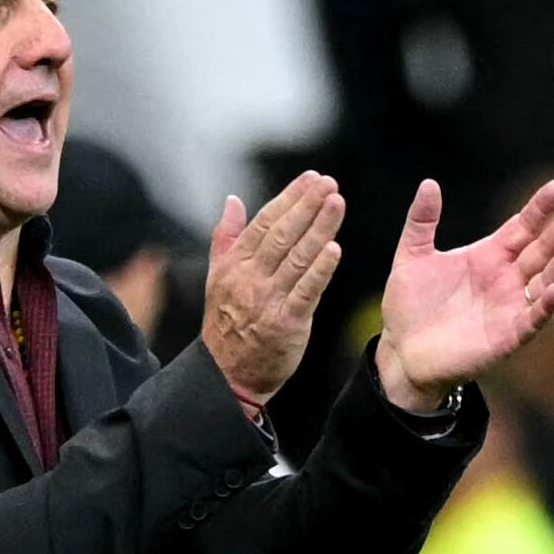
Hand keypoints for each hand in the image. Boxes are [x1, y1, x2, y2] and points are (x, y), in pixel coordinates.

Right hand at [201, 172, 346, 404]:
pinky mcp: (286, 323)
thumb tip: (233, 201)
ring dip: (319, 229)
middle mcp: (250, 278)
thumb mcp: (216, 277)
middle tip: (329, 184)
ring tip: (337, 204)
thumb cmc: (226, 324)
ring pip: (297, 258)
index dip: (289, 198)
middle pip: (282, 235)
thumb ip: (226, 237)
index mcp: (234, 264)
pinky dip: (320, 270)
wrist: (226, 374)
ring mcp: (268, 300)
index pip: (264, 223)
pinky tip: (334, 250)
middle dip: (308, 206)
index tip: (311, 179)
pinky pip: (306, 292)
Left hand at [374, 178, 553, 410]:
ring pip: (545, 281)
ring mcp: (509, 307)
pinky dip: (545, 306)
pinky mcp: (506, 337)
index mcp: (488, 256)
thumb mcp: (411, 258)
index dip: (540, 208)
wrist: (400, 353)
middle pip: (541, 249)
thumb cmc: (409, 307)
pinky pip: (532, 319)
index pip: (522, 227)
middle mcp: (506, 279)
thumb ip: (421, 222)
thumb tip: (429, 183)